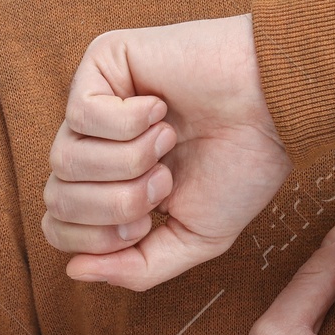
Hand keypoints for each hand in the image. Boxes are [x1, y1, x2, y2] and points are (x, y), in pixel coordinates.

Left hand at [42, 14, 288, 289]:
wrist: (275, 112)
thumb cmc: (244, 166)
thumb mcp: (194, 237)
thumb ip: (137, 267)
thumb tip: (74, 271)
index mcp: (112, 185)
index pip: (59, 228)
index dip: (99, 238)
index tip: (150, 221)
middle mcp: (95, 146)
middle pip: (59, 200)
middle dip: (119, 203)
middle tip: (165, 180)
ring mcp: (94, 103)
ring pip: (66, 160)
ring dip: (129, 162)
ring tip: (168, 143)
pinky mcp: (101, 63)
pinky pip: (81, 114)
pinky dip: (129, 122)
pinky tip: (162, 108)